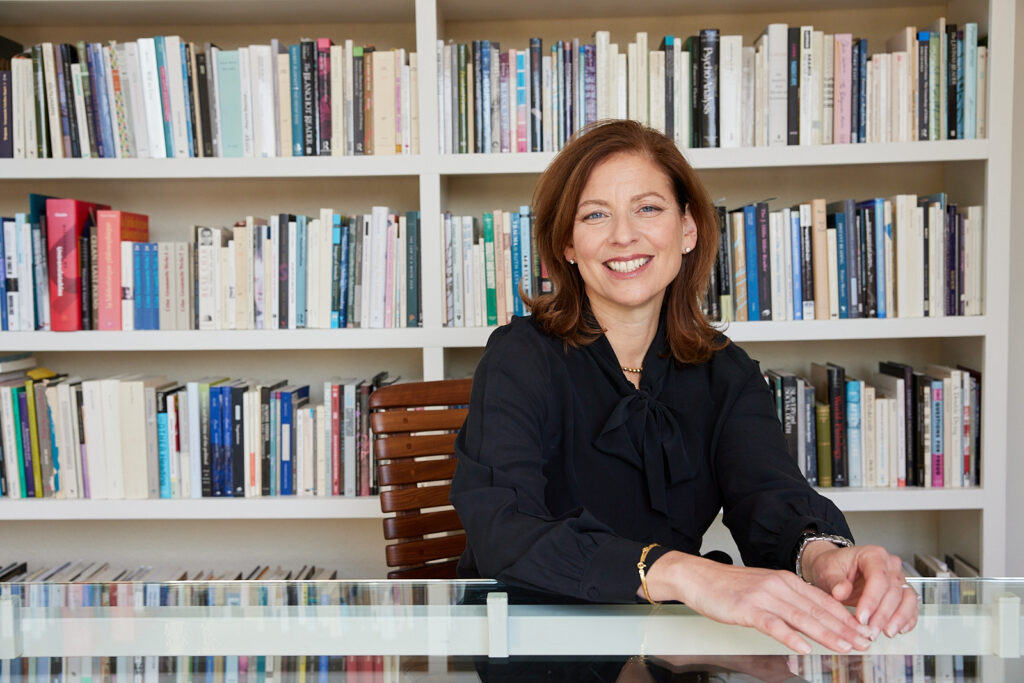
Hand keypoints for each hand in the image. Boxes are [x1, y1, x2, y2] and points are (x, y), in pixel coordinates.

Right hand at [643, 551, 873, 654]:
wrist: (699, 578)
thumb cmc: (730, 587)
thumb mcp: (765, 589)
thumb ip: (788, 601)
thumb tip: (813, 618)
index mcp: (786, 580)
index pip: (823, 600)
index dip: (846, 617)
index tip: (864, 631)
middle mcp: (779, 585)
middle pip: (817, 609)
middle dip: (844, 628)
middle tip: (864, 642)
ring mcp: (763, 596)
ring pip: (801, 617)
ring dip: (825, 633)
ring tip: (844, 647)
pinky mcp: (747, 608)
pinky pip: (772, 624)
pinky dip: (789, 636)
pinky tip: (802, 647)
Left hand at [800, 542, 918, 638]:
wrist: (834, 570)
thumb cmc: (832, 566)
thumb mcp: (827, 571)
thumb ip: (835, 581)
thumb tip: (841, 591)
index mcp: (873, 555)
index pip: (878, 578)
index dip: (871, 600)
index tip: (861, 617)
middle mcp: (889, 565)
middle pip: (894, 591)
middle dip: (882, 614)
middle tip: (870, 631)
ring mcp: (898, 578)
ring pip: (908, 598)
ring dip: (898, 618)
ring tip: (885, 632)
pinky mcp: (901, 593)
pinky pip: (911, 606)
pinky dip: (907, 620)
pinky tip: (898, 630)